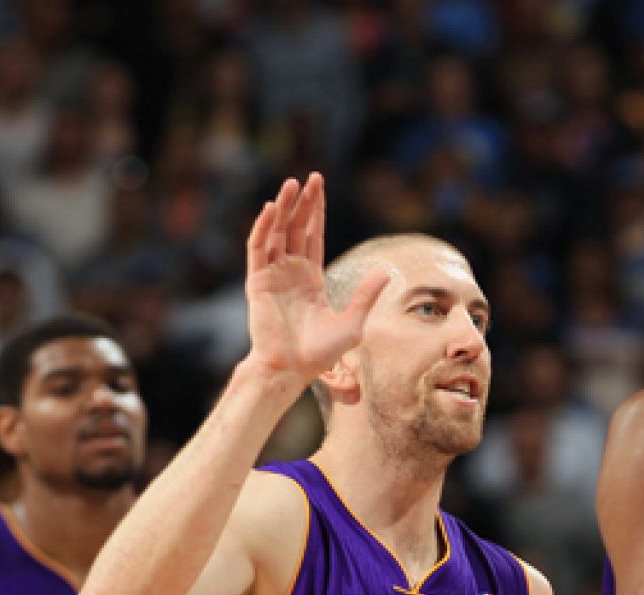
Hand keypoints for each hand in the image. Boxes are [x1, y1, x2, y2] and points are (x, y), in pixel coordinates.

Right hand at [242, 174, 387, 382]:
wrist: (292, 368)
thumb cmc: (321, 352)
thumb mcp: (352, 323)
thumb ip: (366, 296)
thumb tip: (386, 272)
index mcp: (311, 277)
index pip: (314, 235)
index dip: (317, 211)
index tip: (320, 186)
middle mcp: (291, 271)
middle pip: (296, 228)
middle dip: (303, 202)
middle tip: (311, 177)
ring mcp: (273, 274)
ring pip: (276, 232)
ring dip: (283, 208)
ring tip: (292, 184)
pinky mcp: (257, 281)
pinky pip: (258, 248)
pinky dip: (263, 228)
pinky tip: (271, 209)